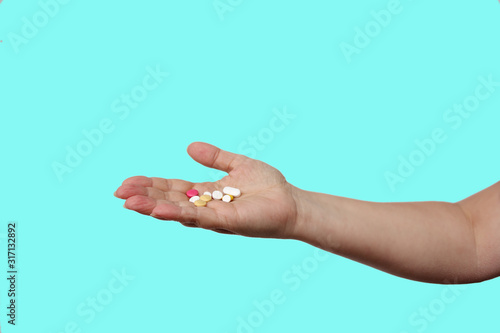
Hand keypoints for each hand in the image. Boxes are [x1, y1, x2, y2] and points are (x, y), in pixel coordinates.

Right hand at [114, 142, 300, 238]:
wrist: (292, 202)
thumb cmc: (268, 186)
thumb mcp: (237, 164)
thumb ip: (214, 158)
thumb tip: (188, 146)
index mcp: (206, 193)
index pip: (172, 189)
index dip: (150, 186)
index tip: (127, 183)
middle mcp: (206, 207)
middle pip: (170, 201)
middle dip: (144, 197)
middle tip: (119, 193)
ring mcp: (215, 216)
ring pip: (178, 211)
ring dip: (153, 207)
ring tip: (129, 203)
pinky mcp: (228, 221)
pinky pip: (199, 217)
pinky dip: (178, 213)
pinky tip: (159, 209)